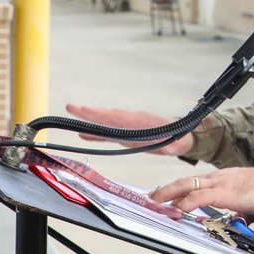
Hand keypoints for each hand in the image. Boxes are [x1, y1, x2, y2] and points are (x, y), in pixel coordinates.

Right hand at [65, 103, 193, 155]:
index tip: (86, 110)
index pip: (118, 117)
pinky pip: (108, 135)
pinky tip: (84, 134)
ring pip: (105, 124)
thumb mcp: (179, 142)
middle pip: (107, 117)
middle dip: (90, 113)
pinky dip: (96, 134)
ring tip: (71, 119)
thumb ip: (174, 145)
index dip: (102, 115)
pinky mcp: (127, 136)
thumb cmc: (180, 137)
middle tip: (70, 107)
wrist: (183, 136)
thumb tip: (173, 147)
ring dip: (89, 122)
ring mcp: (128, 128)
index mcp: (141, 121)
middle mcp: (131, 122)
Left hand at [150, 168, 253, 221]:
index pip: (196, 182)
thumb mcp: (250, 203)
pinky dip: (184, 203)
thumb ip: (242, 211)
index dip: (181, 188)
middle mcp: (218, 177)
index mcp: (224, 179)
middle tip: (153, 195)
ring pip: (186, 185)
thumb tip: (242, 219)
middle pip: (185, 180)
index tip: (169, 195)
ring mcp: (219, 183)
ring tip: (156, 201)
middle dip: (167, 188)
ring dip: (169, 194)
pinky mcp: (222, 192)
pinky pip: (197, 197)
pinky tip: (176, 209)